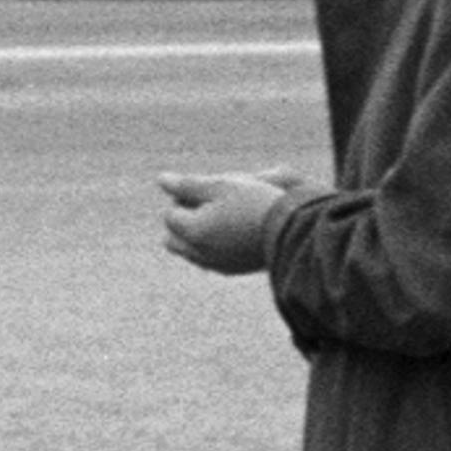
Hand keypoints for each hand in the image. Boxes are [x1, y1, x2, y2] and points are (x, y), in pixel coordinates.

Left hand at [158, 171, 295, 274]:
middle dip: (182, 221)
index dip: (184, 199)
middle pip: (172, 239)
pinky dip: (210, 247)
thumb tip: (160, 180)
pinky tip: (230, 232)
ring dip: (195, 235)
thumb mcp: (221, 185)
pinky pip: (207, 260)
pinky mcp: (230, 270)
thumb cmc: (255, 202)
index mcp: (194, 231)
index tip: (208, 191)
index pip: (170, 215)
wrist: (290, 231)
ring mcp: (215, 265)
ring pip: (188, 252)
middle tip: (207, 204)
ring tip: (220, 217)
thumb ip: (188, 184)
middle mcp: (200, 254)